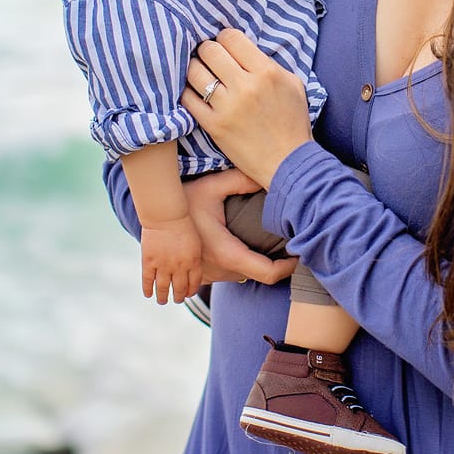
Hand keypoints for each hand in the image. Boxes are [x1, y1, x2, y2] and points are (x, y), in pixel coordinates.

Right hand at [139, 214, 202, 304]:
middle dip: (179, 297)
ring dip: (163, 297)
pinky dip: (148, 289)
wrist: (166, 214)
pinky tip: (148, 294)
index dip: (191, 291)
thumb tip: (193, 266)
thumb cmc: (183, 222)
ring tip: (163, 301)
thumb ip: (194, 256)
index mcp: (193, 262)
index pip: (193, 283)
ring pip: (163, 288)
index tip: (188, 294)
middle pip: (179, 289)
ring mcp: (163, 265)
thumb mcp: (195, 241)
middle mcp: (179, 267)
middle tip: (177, 300)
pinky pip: (148, 280)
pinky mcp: (149, 262)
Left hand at [181, 28, 313, 188]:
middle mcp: (245, 86)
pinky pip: (188, 99)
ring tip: (200, 73)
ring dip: (195, 69)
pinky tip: (196, 93)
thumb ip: (269, 64)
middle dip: (207, 50)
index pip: (231, 38)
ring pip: (195, 72)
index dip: (224, 38)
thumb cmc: (293, 122)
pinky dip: (188, 92)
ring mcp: (227, 107)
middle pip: (209, 50)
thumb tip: (244, 51)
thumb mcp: (293, 84)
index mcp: (266, 72)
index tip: (224, 45)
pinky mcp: (214, 126)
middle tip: (210, 58)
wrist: (289, 162)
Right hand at [183, 169, 297, 284]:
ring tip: (269, 246)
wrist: (154, 216)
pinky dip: (237, 267)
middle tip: (289, 246)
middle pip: (257, 276)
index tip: (299, 255)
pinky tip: (242, 250)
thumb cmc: (184, 200)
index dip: (289, 268)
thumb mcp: (213, 185)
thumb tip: (269, 176)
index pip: (268, 274)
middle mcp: (218, 270)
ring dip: (255, 266)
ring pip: (241, 277)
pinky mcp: (197, 274)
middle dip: (275, 265)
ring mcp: (206, 276)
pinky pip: (225, 276)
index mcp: (227, 253)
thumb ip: (241, 180)